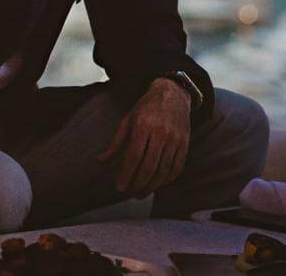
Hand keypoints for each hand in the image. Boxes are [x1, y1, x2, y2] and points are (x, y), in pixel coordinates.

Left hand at [97, 79, 191, 197]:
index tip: (119, 187)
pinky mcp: (185, 142)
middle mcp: (161, 132)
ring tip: (142, 192)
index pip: (133, 157)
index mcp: (143, 126)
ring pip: (163, 170)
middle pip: (149, 166)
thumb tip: (100, 161)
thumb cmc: (146, 108)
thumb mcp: (128, 120)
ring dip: (152, 186)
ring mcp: (175, 138)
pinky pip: (177, 166)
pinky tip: (158, 184)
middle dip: (138, 184)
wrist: (173, 93)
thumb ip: (115, 143)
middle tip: (130, 193)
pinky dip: (167, 179)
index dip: (126, 175)